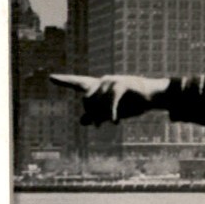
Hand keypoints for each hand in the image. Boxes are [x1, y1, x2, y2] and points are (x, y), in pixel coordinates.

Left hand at [51, 74, 171, 124]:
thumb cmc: (133, 103)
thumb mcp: (113, 111)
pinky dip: (111, 112)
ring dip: (101, 116)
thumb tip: (82, 121)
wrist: (154, 97)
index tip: (50, 77)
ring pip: (97, 101)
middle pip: (86, 99)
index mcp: (99, 86)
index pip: (78, 83)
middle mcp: (103, 81)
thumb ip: (98, 114)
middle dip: (91, 113)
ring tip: (106, 125)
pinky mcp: (122, 84)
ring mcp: (112, 81)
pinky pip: (111, 101)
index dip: (64, 81)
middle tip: (98, 126)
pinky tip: (114, 122)